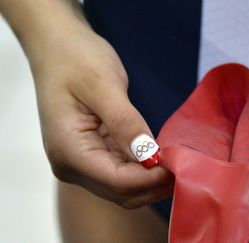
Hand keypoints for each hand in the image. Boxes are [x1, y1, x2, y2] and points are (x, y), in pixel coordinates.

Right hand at [26, 7, 172, 208]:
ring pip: (123, 187)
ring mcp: (80, 163)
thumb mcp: (104, 85)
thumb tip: (149, 157)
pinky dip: (143, 169)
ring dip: (151, 179)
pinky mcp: (92, 154)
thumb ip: (125, 123)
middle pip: (121, 192)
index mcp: (68, 150)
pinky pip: (121, 172)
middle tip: (186, 164)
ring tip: (178, 161)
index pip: (117, 181)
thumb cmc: (76, 58)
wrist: (58, 47)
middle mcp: (70, 165)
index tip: (181, 165)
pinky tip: (162, 157)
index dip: (152, 178)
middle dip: (154, 183)